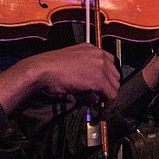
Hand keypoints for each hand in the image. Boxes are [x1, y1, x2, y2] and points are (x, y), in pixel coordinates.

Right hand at [0, 43, 119, 113]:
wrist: (42, 70)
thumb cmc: (50, 69)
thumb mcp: (72, 67)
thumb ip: (85, 76)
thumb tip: (93, 94)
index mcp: (91, 49)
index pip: (109, 63)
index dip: (107, 78)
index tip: (104, 88)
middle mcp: (98, 54)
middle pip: (114, 74)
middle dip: (109, 88)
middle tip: (101, 99)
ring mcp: (100, 66)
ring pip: (115, 85)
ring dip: (108, 97)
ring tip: (100, 105)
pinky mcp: (99, 79)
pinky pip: (111, 94)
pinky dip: (108, 104)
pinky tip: (101, 110)